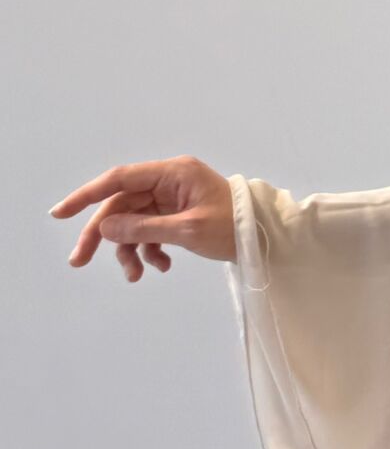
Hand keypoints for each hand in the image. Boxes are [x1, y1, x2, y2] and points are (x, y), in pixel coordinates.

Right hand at [50, 155, 236, 275]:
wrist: (269, 237)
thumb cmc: (235, 227)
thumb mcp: (189, 231)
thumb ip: (144, 229)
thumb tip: (105, 228)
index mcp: (172, 173)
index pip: (119, 179)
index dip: (87, 196)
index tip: (60, 213)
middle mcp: (169, 181)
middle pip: (121, 205)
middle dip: (103, 234)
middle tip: (79, 261)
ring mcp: (173, 199)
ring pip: (134, 222)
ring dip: (130, 249)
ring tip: (137, 275)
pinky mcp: (178, 216)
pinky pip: (151, 231)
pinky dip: (150, 250)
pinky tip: (160, 267)